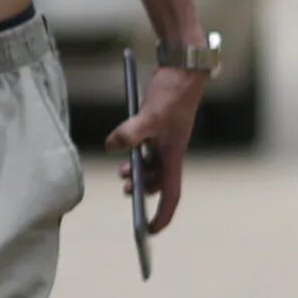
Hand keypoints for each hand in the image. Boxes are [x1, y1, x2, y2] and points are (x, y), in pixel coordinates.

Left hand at [106, 65, 207, 232]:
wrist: (184, 66)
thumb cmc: (173, 92)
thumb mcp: (151, 115)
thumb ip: (131, 133)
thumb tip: (112, 147)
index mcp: (175, 154)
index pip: (171, 194)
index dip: (162, 215)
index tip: (150, 231)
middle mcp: (172, 149)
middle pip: (159, 181)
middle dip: (143, 189)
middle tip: (126, 188)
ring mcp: (166, 138)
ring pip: (152, 165)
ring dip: (138, 172)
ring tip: (122, 173)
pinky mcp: (159, 125)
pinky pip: (147, 148)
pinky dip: (136, 153)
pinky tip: (122, 147)